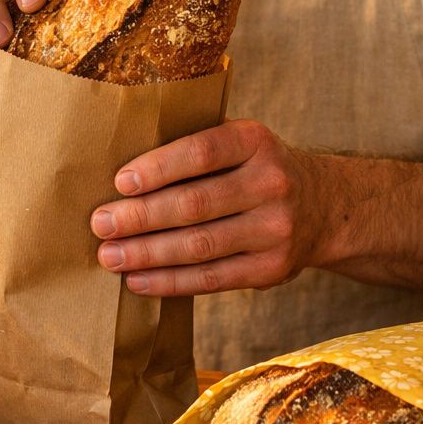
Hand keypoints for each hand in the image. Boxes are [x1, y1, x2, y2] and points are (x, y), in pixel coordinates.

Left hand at [88, 119, 333, 295]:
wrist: (322, 207)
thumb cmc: (253, 170)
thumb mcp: (239, 144)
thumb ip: (194, 152)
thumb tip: (120, 179)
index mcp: (255, 141)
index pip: (201, 152)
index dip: (158, 168)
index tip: (120, 182)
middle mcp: (272, 183)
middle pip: (195, 204)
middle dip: (140, 217)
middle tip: (100, 224)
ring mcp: (276, 229)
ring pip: (200, 246)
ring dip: (147, 254)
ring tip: (110, 256)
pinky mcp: (272, 269)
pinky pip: (212, 279)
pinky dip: (170, 282)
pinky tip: (138, 281)